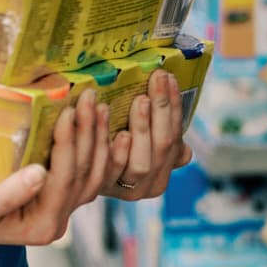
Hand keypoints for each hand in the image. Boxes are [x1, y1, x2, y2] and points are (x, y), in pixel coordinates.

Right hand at [0, 88, 111, 246]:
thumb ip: (8, 194)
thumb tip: (39, 174)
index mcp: (41, 225)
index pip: (64, 179)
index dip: (69, 144)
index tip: (69, 111)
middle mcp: (57, 221)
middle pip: (84, 174)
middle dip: (89, 134)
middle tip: (91, 97)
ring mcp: (62, 210)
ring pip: (93, 175)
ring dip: (99, 140)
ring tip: (101, 107)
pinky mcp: (59, 197)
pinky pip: (89, 175)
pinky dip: (101, 152)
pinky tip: (107, 129)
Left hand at [103, 70, 189, 201]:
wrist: (79, 174)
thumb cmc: (115, 143)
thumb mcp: (143, 138)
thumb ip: (161, 131)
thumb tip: (186, 146)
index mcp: (168, 166)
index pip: (176, 132)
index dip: (174, 106)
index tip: (169, 77)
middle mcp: (153, 184)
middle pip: (163, 145)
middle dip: (161, 109)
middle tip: (156, 79)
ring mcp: (128, 189)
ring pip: (141, 162)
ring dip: (142, 128)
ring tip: (140, 101)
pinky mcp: (103, 188)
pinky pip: (112, 170)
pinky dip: (117, 151)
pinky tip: (117, 132)